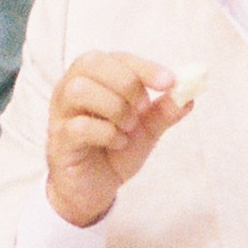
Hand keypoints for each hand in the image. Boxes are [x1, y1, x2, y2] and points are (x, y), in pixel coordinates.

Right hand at [44, 52, 195, 229]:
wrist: (95, 189)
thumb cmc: (114, 151)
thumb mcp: (146, 129)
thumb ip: (164, 111)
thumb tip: (188, 96)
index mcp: (94, 79)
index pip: (117, 58)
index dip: (145, 67)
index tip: (169, 82)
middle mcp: (71, 89)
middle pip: (92, 63)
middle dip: (127, 83)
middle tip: (144, 108)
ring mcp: (61, 114)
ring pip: (80, 90)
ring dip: (114, 107)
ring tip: (128, 126)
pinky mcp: (59, 141)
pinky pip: (78, 127)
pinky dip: (106, 133)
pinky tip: (117, 143)